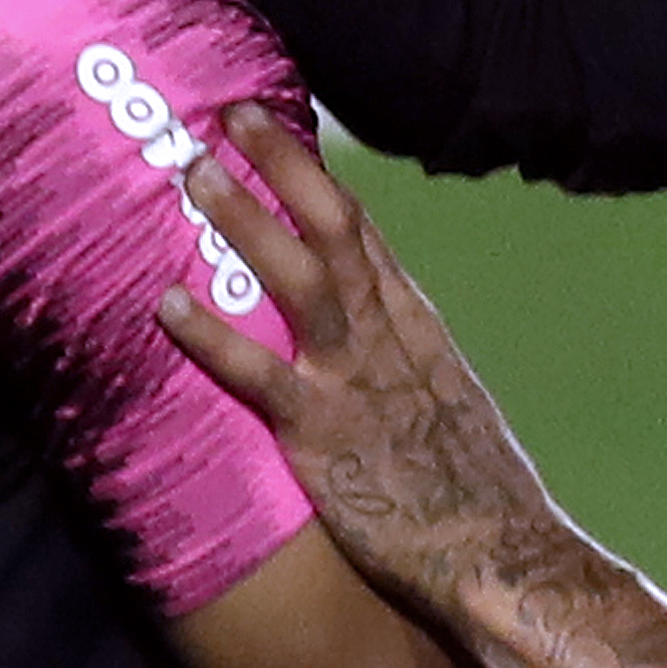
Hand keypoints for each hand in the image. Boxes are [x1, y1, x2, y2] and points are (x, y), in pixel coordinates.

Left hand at [160, 105, 557, 618]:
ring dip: (245, 218)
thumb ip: (404, 368)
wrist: (501, 555)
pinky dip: (211, 335)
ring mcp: (355, 379)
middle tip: (230, 113)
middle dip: (282, 163)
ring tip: (195, 172)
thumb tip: (370, 352)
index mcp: (416, 326)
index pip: (362, 230)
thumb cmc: (476, 496)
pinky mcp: (324, 433)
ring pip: (298, 274)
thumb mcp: (449, 407)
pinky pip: (257, 374)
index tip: (275, 128)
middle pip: (333, 225)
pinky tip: (165, 305)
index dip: (315, 176)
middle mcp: (386, 335)